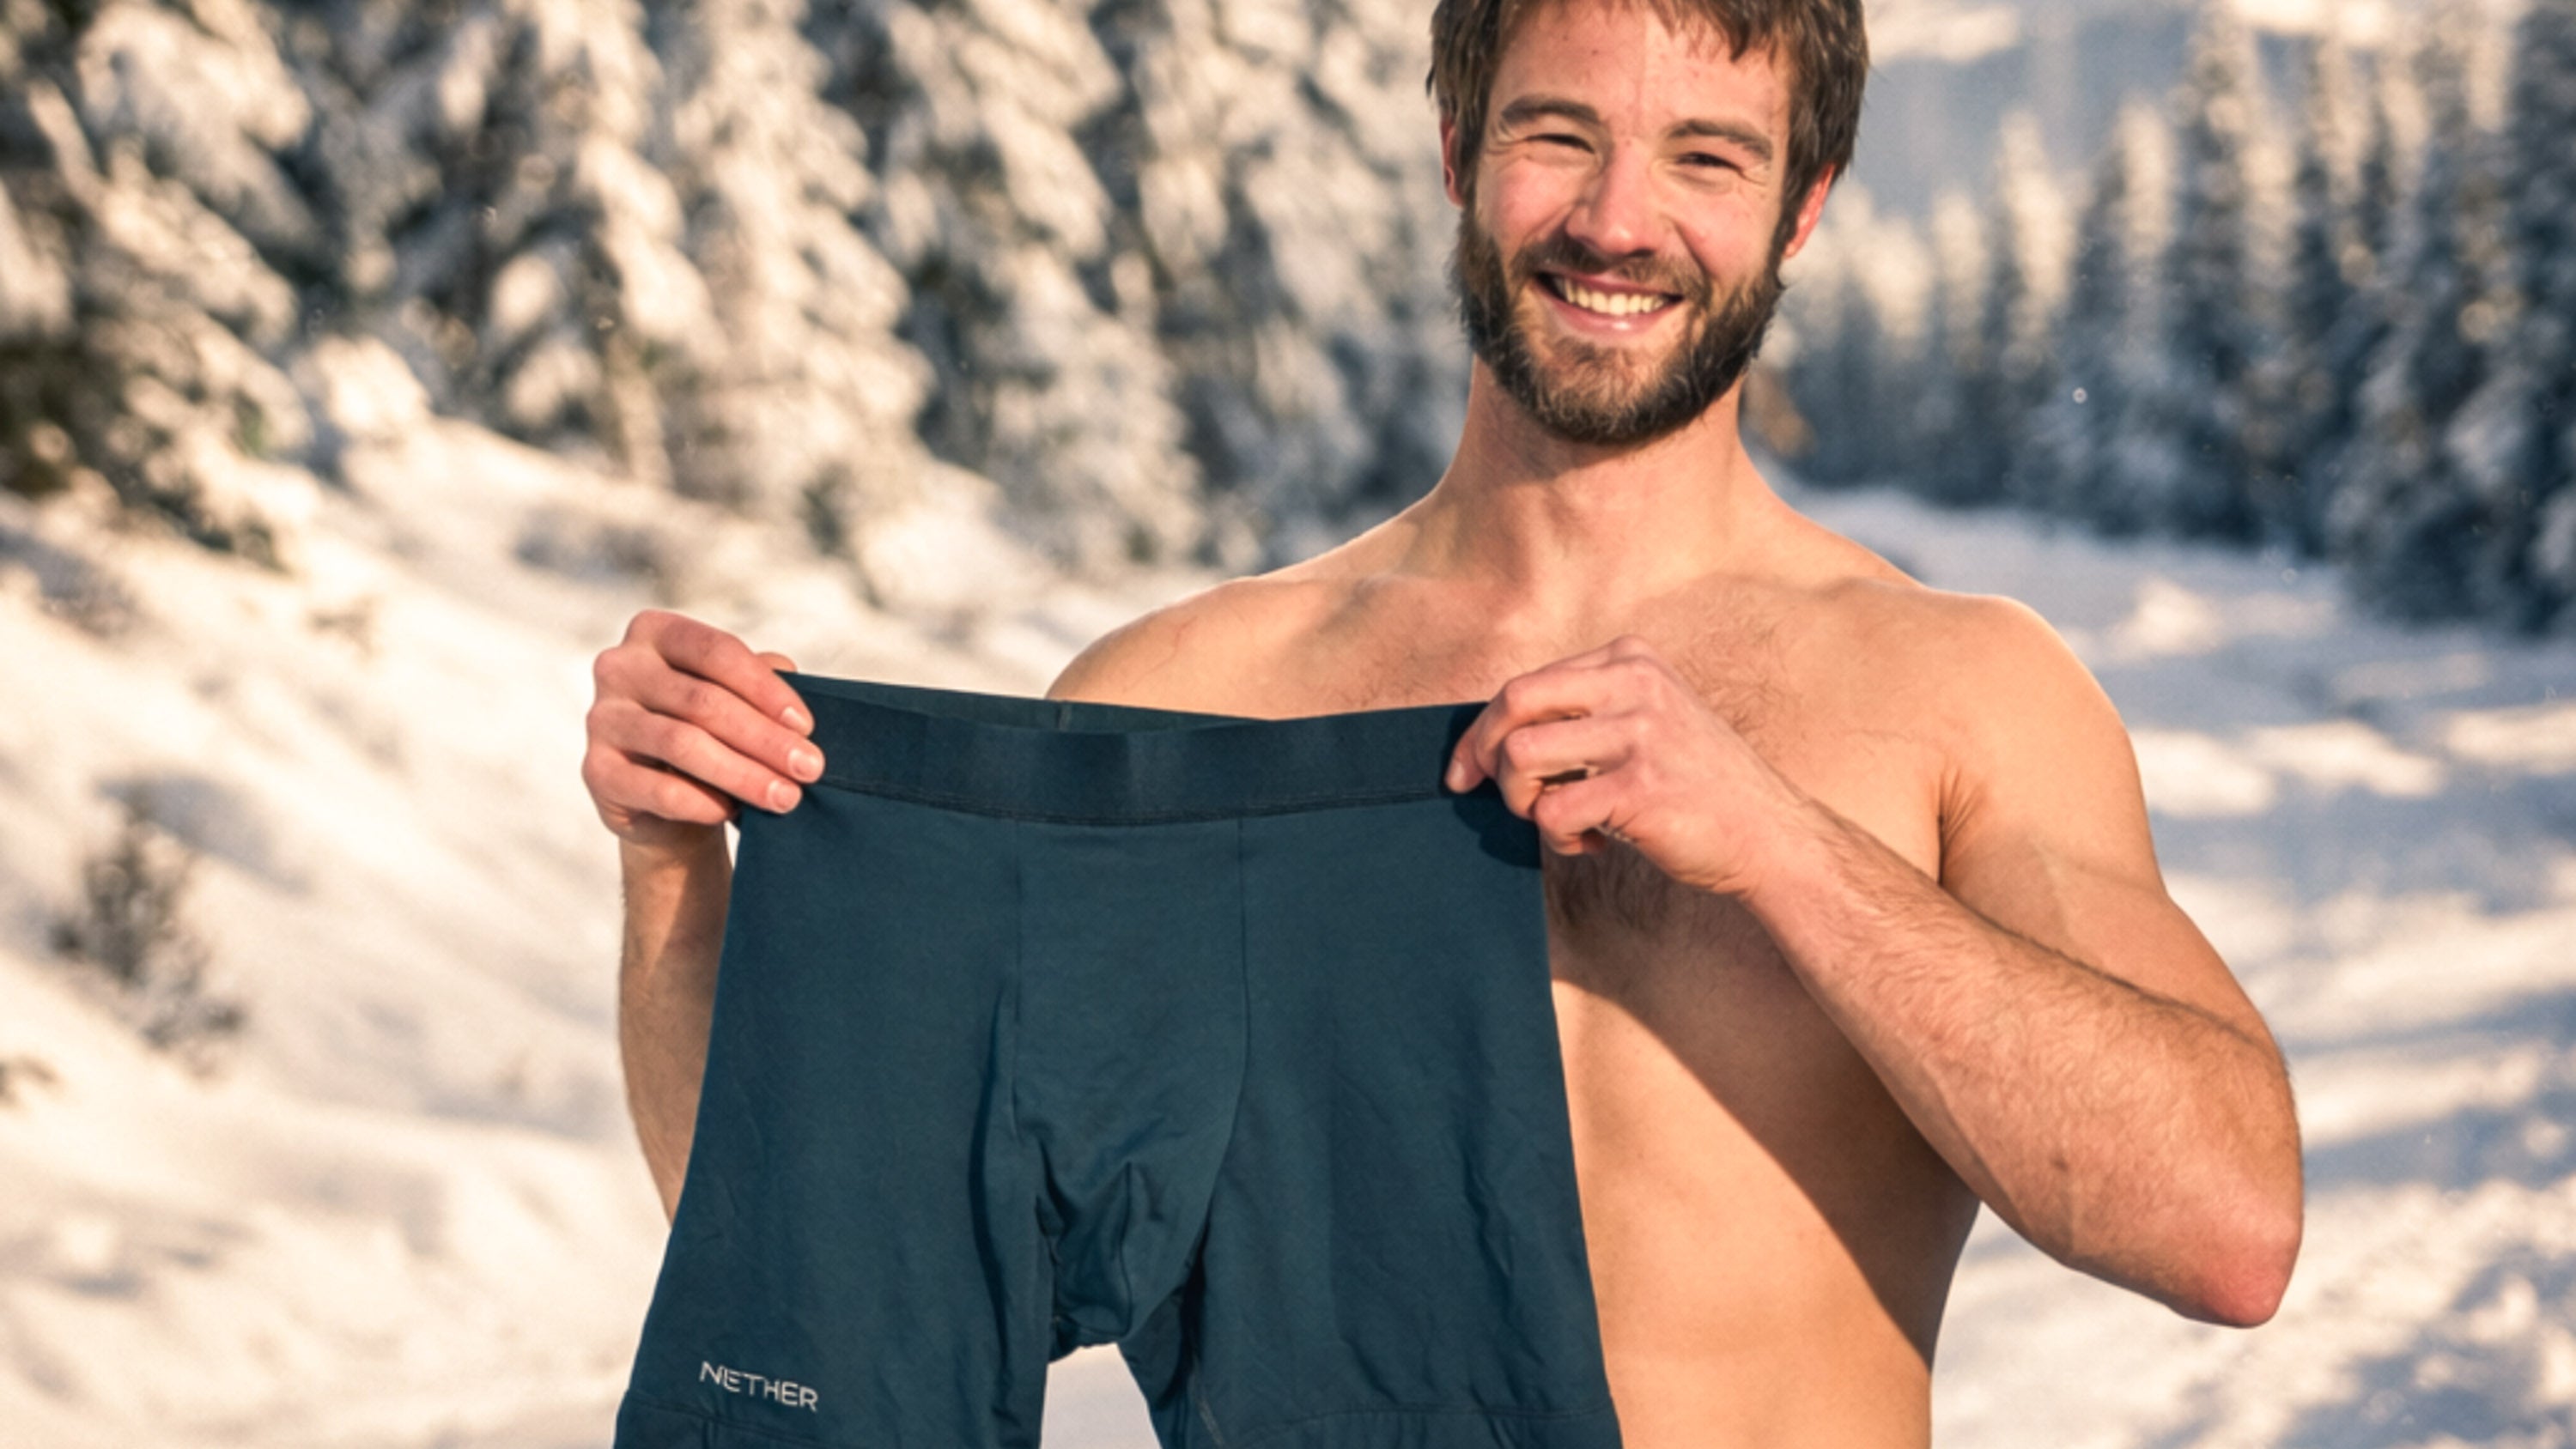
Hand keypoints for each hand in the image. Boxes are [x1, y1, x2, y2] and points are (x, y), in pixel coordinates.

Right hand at [582, 610, 822, 849]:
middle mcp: (619, 667)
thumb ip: (759, 678)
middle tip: (810, 768)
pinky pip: (657, 789)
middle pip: (703, 701)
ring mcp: (602, 718)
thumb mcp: (737, 698)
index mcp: (656, 632)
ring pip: (682, 744)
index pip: (717, 651)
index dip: (766, 688)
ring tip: (786, 797)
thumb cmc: (712, 732)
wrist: (670, 799)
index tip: (807, 726)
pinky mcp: (596, 770)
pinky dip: (703, 802)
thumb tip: (788, 672)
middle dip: (765, 739)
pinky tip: (734, 811)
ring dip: (743, 773)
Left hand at [1444, 635, 1803, 896]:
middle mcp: (1634, 683)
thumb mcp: (1648, 719)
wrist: (1771, 835)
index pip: (1526, 684)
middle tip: (1495, 794)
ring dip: (1523, 802)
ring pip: (1521, 756)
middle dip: (1485, 754)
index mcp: (1630, 659)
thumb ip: (1585, 712)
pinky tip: (1596, 844)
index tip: (1468, 769)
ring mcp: (1639, 732)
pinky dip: (1560, 839)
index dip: (1482, 731)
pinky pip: (1553, 811)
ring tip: (1560, 821)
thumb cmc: (1697, 785)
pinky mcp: (1640, 787)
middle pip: (1512, 702)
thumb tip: (1494, 737)